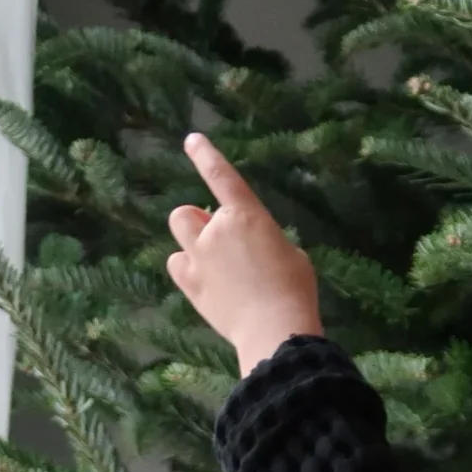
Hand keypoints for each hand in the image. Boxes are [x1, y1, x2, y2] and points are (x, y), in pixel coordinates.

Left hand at [167, 131, 321, 372]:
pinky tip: (203, 282)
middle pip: (189, 211)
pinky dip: (186, 267)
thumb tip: (252, 245)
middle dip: (200, 220)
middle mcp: (217, 230)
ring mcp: (200, 257)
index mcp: (247, 216)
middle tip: (219, 241)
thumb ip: (265, 240)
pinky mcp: (192, 285)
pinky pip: (176, 263)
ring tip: (210, 260)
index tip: (192, 140)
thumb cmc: (294, 292)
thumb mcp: (290, 255)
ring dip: (191, 238)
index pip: (221, 177)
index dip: (205, 155)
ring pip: (179, 229)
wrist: (275, 332)